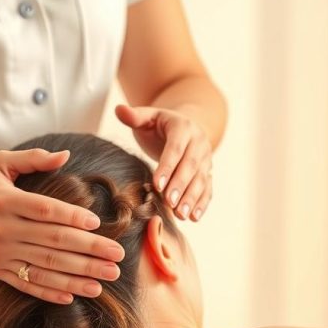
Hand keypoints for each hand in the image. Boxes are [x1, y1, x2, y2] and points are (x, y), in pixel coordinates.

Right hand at [0, 149, 124, 304]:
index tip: (98, 223)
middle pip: (53, 242)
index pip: (45, 211)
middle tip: (117, 257)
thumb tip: (66, 154)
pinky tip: (75, 295)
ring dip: (79, 276)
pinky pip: (27, 284)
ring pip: (45, 267)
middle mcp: (2, 229)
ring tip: (106, 279)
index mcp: (6, 200)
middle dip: (89, 251)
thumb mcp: (0, 162)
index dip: (73, 216)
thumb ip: (33, 159)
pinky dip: (51, 292)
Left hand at [115, 104, 212, 221]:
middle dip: (180, 186)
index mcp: (183, 127)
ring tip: (182, 215)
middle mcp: (199, 142)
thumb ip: (134, 116)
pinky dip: (202, 203)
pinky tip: (194, 217)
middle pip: (190, 166)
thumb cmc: (159, 125)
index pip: (176, 149)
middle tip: (169, 203)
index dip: (167, 167)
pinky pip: (207, 188)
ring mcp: (206, 158)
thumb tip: (119, 110)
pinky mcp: (208, 172)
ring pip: (201, 179)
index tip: (157, 185)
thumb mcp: (147, 117)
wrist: (185, 127)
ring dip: (192, 198)